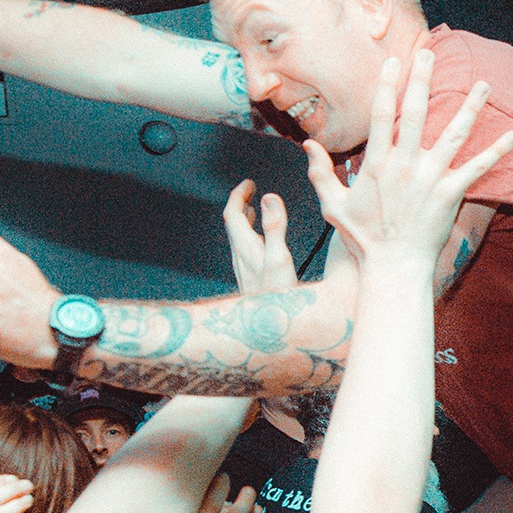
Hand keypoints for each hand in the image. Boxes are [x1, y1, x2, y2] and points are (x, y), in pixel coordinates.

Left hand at [222, 181, 296, 295]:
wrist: (269, 329)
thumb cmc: (277, 297)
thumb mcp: (280, 258)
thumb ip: (275, 227)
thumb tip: (269, 197)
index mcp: (246, 247)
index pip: (232, 213)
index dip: (238, 195)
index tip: (248, 183)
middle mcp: (240, 256)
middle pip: (232, 223)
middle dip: (240, 203)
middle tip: (251, 190)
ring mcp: (244, 268)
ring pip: (238, 236)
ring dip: (244, 218)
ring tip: (253, 208)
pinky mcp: (251, 277)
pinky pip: (245, 248)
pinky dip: (251, 234)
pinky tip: (261, 239)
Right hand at [303, 51, 512, 270]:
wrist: (393, 267)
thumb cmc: (363, 239)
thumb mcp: (333, 205)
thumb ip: (320, 173)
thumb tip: (309, 145)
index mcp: (377, 163)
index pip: (382, 114)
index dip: (387, 84)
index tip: (393, 61)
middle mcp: (405, 164)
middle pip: (417, 112)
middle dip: (423, 80)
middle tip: (430, 54)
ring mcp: (431, 178)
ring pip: (454, 134)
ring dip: (471, 107)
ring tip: (485, 84)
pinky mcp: (451, 194)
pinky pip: (478, 168)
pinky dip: (497, 152)